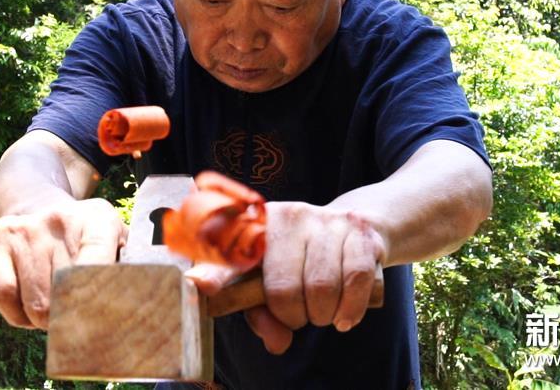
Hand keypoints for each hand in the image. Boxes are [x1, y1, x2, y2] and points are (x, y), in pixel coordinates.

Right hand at [0, 198, 125, 328]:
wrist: (42, 206)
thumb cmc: (89, 238)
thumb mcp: (117, 242)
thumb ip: (130, 268)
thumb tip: (131, 298)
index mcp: (98, 219)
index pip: (96, 265)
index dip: (96, 301)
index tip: (99, 321)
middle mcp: (59, 220)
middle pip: (65, 295)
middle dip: (72, 316)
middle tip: (79, 318)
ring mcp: (25, 231)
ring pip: (35, 305)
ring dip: (46, 320)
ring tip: (57, 310)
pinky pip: (5, 297)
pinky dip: (19, 315)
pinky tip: (30, 312)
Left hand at [187, 202, 385, 353]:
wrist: (359, 227)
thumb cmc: (304, 259)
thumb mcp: (274, 280)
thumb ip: (263, 314)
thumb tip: (277, 342)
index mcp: (257, 224)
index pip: (231, 249)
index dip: (214, 271)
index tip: (199, 285)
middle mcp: (288, 216)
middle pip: (283, 288)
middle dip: (293, 316)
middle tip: (299, 316)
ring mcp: (325, 220)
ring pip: (321, 288)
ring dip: (323, 315)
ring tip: (323, 312)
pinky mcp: (360, 231)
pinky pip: (354, 280)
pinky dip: (350, 309)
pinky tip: (344, 317)